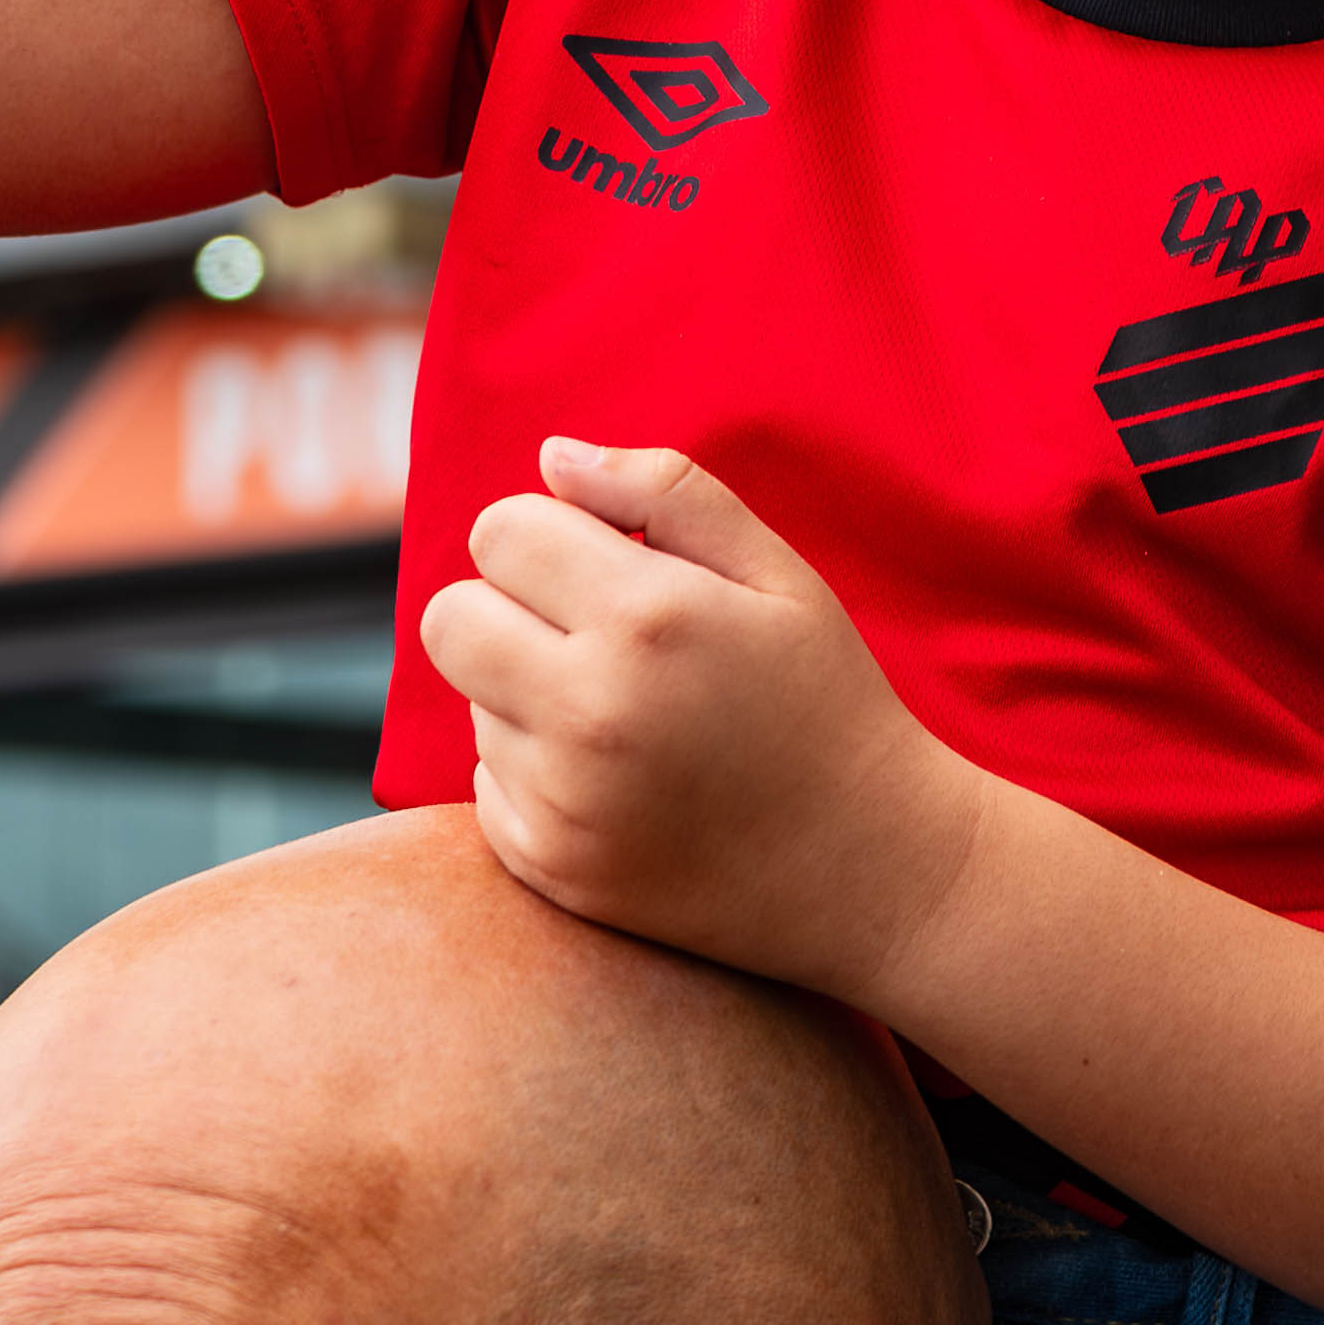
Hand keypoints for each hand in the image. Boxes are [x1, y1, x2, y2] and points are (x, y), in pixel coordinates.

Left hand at [415, 440, 987, 995]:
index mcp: (649, 617)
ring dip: (527, 693)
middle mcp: (592, 711)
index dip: (546, 533)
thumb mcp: (776, 574)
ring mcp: (566, 801)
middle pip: (451, 619)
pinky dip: (534, 772)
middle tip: (585, 629)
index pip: (499, 533)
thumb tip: (550, 456)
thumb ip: (665, 491)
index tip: (599, 561)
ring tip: (628, 716)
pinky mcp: (552, 867)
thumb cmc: (825, 699)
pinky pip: (486, 785)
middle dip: (504, 605)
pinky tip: (619, 779)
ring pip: (471, 702)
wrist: (872, 868)